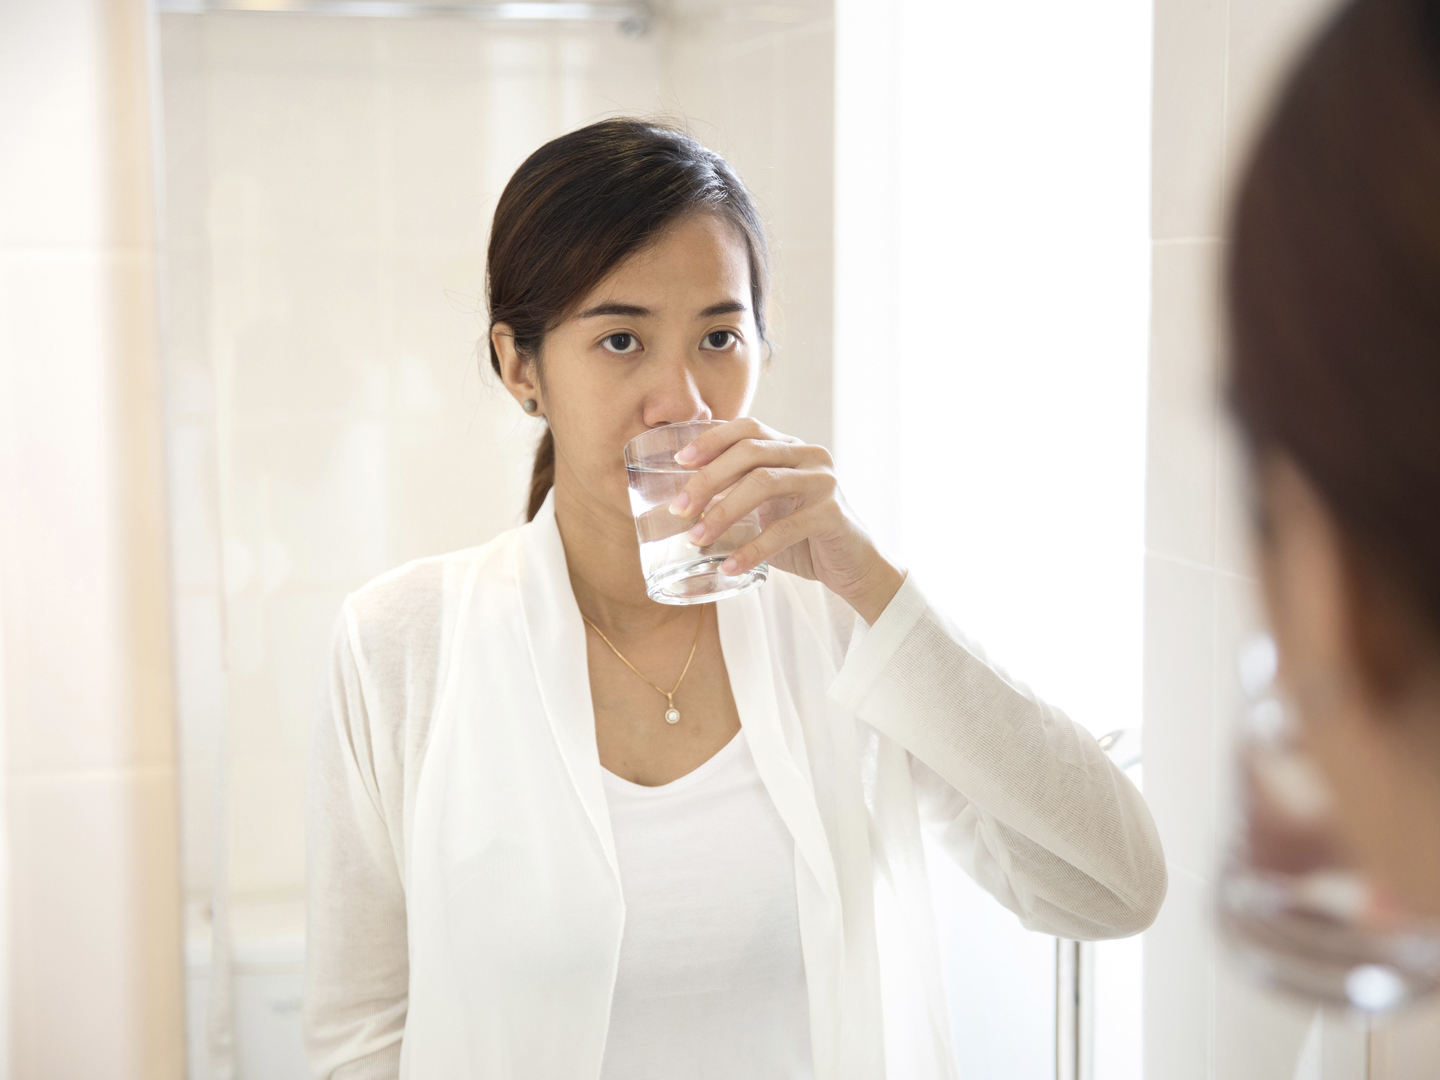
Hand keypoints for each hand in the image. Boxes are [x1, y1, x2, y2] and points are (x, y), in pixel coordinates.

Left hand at [665, 418, 903, 623]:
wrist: (854, 567)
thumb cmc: (805, 539)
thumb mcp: (767, 511)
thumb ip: (737, 499)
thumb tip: (681, 509)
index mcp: (791, 449)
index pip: (747, 428)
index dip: (711, 440)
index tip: (680, 462)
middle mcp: (809, 456)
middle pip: (750, 451)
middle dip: (708, 478)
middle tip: (679, 510)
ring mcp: (823, 482)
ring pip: (764, 483)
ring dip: (724, 512)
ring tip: (697, 538)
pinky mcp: (832, 514)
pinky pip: (784, 528)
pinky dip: (752, 549)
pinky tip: (730, 566)